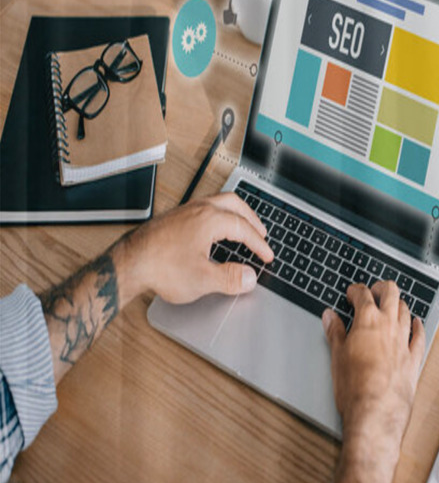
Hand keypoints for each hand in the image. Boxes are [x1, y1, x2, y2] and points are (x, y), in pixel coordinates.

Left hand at [113, 193, 272, 304]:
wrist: (127, 265)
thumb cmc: (160, 268)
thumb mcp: (203, 279)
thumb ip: (231, 278)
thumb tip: (249, 277)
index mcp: (210, 219)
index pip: (244, 228)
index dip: (259, 244)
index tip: (266, 256)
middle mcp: (198, 209)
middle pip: (234, 204)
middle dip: (251, 219)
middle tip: (261, 233)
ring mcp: (184, 211)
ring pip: (217, 202)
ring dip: (235, 213)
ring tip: (241, 227)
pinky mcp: (173, 218)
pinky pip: (203, 208)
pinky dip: (218, 215)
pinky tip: (214, 230)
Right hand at [322, 281, 424, 454]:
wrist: (375, 412)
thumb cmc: (354, 388)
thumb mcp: (337, 356)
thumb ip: (335, 332)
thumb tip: (330, 317)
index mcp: (367, 322)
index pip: (363, 295)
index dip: (355, 290)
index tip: (351, 292)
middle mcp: (389, 327)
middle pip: (391, 294)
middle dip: (381, 287)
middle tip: (374, 289)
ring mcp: (403, 342)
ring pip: (405, 312)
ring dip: (398, 303)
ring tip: (392, 303)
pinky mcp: (413, 360)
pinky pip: (419, 337)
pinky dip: (418, 327)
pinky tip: (417, 323)